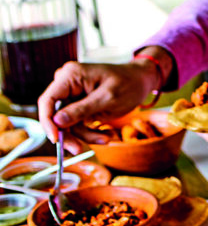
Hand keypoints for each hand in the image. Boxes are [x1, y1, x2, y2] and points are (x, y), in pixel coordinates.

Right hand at [38, 60, 158, 148]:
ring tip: (107, 138)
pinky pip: (77, 125)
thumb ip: (82, 109)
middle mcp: (66, 84)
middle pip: (55, 115)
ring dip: (85, 135)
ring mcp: (72, 95)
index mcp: (70, 76)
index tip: (55, 140)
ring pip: (67, 124)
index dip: (47, 121)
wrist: (142, 82)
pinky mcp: (78, 106)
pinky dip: (90, 132)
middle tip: (78, 150)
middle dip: (68, 133)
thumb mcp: (108, 98)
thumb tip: (56, 121)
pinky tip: (107, 134)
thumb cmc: (129, 84)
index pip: (47, 100)